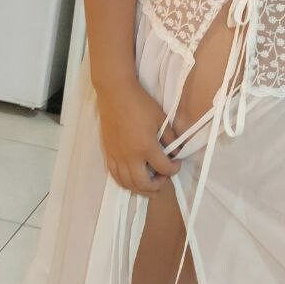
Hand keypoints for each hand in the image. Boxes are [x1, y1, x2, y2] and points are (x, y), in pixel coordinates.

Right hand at [95, 80, 182, 195]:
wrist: (116, 94)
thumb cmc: (140, 104)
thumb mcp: (161, 119)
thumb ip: (171, 138)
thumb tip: (175, 153)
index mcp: (147, 147)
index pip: (164, 168)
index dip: (174, 169)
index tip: (176, 164)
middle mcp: (131, 157)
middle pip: (144, 184)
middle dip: (157, 186)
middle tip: (163, 179)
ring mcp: (117, 157)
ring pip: (127, 184)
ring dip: (140, 189)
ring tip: (149, 185)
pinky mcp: (108, 154)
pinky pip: (115, 176)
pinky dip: (125, 182)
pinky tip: (132, 180)